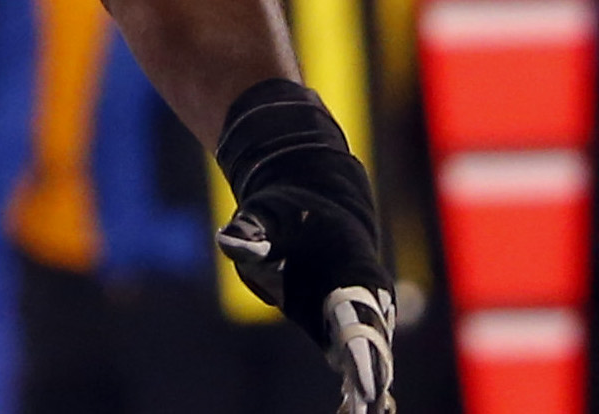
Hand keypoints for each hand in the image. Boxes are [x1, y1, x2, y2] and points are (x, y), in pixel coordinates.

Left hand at [214, 83, 396, 413]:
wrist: (310, 206)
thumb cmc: (287, 210)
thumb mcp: (265, 213)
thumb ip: (251, 231)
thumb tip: (228, 242)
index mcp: (352, 268)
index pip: (358, 314)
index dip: (363, 348)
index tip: (368, 381)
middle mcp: (363, 296)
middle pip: (369, 342)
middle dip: (370, 375)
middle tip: (368, 408)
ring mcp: (353, 313)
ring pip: (366, 354)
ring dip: (367, 387)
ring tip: (360, 413)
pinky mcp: (337, 323)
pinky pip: (350, 355)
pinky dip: (355, 382)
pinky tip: (350, 410)